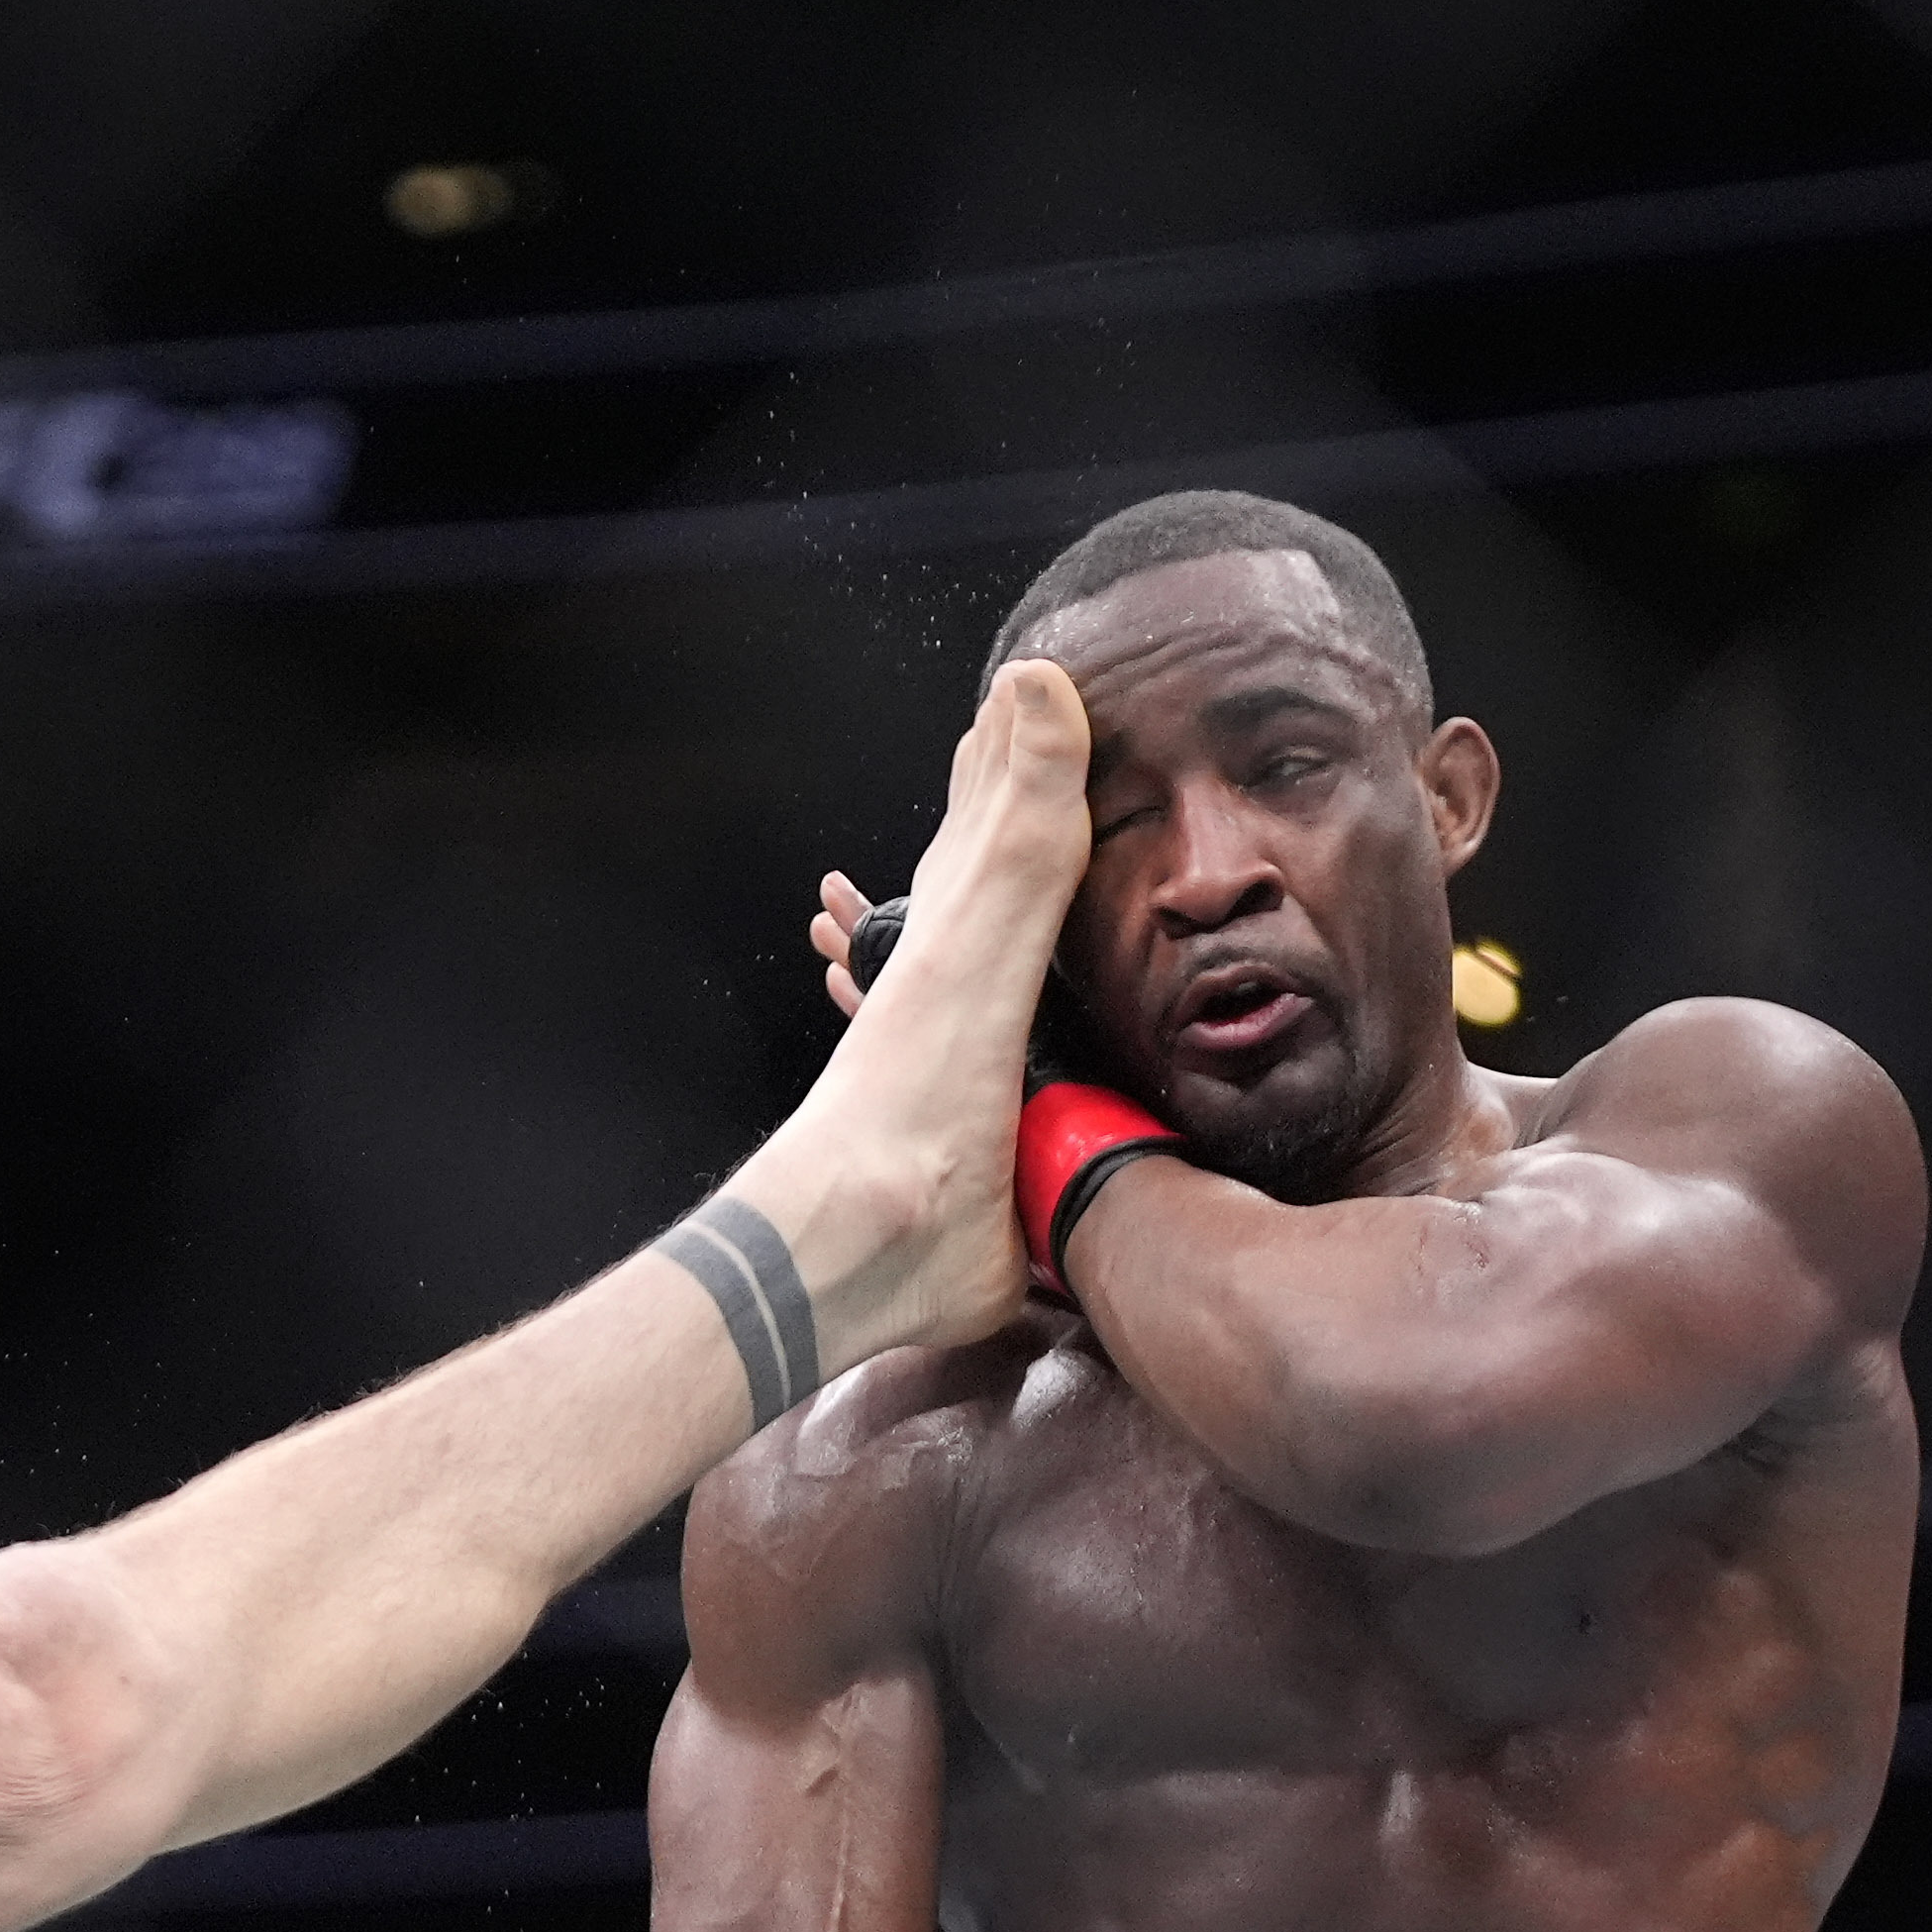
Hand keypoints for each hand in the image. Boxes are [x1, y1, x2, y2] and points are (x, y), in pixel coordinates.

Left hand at [750, 660, 1089, 1366]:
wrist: (863, 1250)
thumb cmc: (906, 1099)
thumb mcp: (978, 942)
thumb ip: (1022, 829)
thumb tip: (1034, 682)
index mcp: (958, 947)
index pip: (989, 828)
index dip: (1013, 760)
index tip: (1029, 697)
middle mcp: (966, 1002)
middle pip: (989, 893)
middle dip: (1008, 829)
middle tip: (1022, 758)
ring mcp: (990, 1080)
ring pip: (1018, 989)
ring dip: (1032, 948)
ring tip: (1044, 902)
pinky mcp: (1015, 1163)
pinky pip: (1049, 1101)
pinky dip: (1064, 1078)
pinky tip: (1068, 1093)